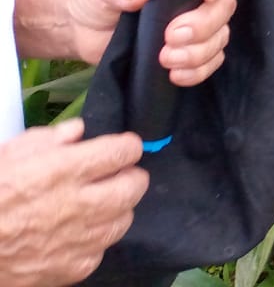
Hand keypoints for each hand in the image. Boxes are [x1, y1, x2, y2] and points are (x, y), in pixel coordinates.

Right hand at [0, 120, 148, 286]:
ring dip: (116, 209)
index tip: (122, 148)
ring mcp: (79, 240)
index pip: (124, 151)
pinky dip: (94, 241)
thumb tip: (78, 131)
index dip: (127, 146)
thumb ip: (49, 138)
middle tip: (117, 175)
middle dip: (130, 176)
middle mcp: (79, 204)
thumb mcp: (9, 154)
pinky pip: (100, 251)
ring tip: (98, 204)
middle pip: (135, 186)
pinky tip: (77, 234)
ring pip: (123, 220)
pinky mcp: (72, 268)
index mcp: (64, 170)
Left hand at [68, 0, 237, 83]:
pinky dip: (197, 71)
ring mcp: (194, 24)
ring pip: (219, 37)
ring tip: (166, 59)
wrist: (80, 28)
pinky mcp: (187, 52)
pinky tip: (175, 75)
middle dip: (204, 24)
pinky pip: (209, 62)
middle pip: (223, 6)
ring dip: (199, 52)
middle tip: (172, 36)